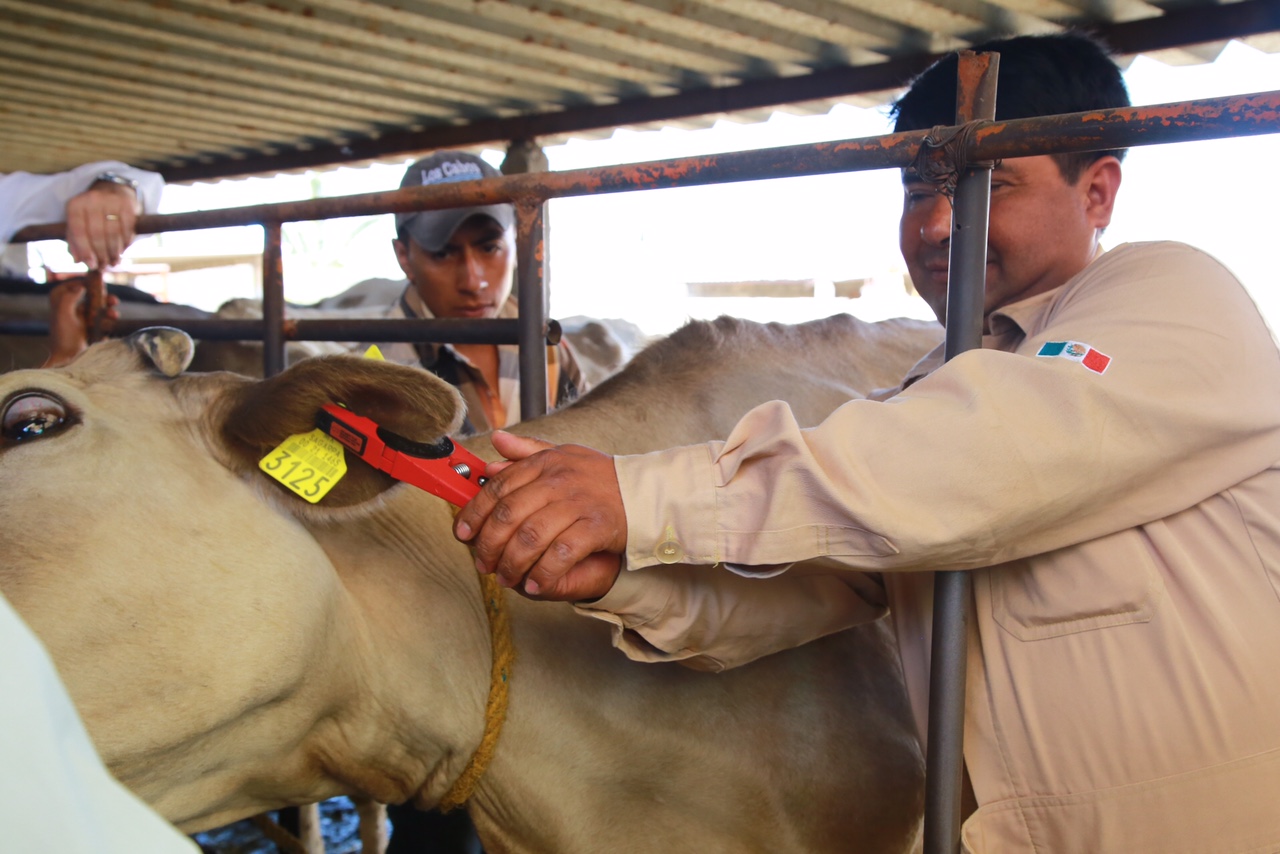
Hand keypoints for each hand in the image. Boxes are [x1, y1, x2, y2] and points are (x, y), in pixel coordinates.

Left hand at [43, 279, 119, 367]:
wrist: (69, 359)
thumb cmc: (63, 337)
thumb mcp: (62, 313)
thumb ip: (69, 297)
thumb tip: (81, 286)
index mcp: (60, 304)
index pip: (69, 287)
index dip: (80, 282)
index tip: (91, 281)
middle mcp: (70, 310)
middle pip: (87, 296)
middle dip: (102, 296)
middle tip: (111, 298)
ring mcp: (82, 320)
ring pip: (99, 308)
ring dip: (109, 309)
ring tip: (115, 313)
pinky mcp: (91, 329)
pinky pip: (103, 320)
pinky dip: (109, 320)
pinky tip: (112, 321)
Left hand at [64, 182, 141, 269]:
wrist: (112, 191)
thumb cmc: (92, 213)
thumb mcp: (79, 223)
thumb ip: (75, 242)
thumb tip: (78, 261)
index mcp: (75, 205)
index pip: (78, 231)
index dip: (84, 250)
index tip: (91, 265)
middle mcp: (92, 200)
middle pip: (97, 233)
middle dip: (101, 254)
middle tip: (104, 266)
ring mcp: (110, 200)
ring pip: (113, 233)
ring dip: (114, 252)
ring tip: (114, 262)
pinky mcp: (127, 204)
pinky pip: (127, 228)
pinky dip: (126, 242)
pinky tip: (123, 249)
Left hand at [455, 431, 626, 600]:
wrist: (647, 492)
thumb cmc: (602, 477)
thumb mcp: (565, 455)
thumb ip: (527, 452)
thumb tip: (495, 443)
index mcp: (546, 463)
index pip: (498, 487)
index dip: (474, 512)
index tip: (462, 533)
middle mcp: (558, 481)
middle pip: (508, 515)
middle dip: (488, 545)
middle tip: (482, 563)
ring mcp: (578, 504)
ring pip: (530, 538)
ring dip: (512, 564)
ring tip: (506, 578)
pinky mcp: (596, 527)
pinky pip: (560, 554)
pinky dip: (543, 573)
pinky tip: (534, 584)